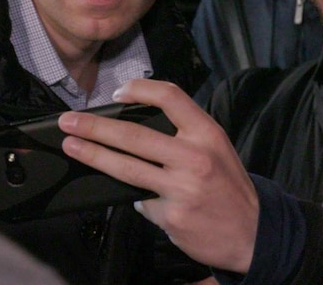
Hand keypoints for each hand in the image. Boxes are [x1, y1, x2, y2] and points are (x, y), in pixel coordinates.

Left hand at [59, 79, 258, 273]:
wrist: (252, 232)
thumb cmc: (228, 186)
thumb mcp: (216, 148)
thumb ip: (184, 134)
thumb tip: (135, 127)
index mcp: (206, 132)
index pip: (170, 96)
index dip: (139, 90)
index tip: (117, 93)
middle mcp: (194, 156)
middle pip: (133, 134)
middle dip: (95, 127)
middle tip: (70, 121)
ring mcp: (180, 188)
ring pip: (125, 167)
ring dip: (93, 154)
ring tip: (72, 145)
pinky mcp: (170, 215)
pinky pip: (141, 201)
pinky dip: (137, 198)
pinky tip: (143, 198)